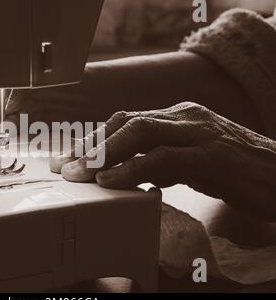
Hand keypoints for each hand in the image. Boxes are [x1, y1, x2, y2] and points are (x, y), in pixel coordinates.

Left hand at [51, 102, 275, 221]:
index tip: (69, 158)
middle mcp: (184, 117)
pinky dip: (132, 168)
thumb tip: (127, 174)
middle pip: (125, 122)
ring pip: (139, 131)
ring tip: (78, 174)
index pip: (126, 121)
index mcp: (178, 117)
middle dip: (90, 145)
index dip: (94, 139)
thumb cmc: (236, 172)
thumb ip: (160, 163)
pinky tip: (110, 182)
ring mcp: (198, 132)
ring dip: (103, 154)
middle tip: (64, 167)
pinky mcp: (211, 154)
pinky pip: (163, 157)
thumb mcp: (189, 164)